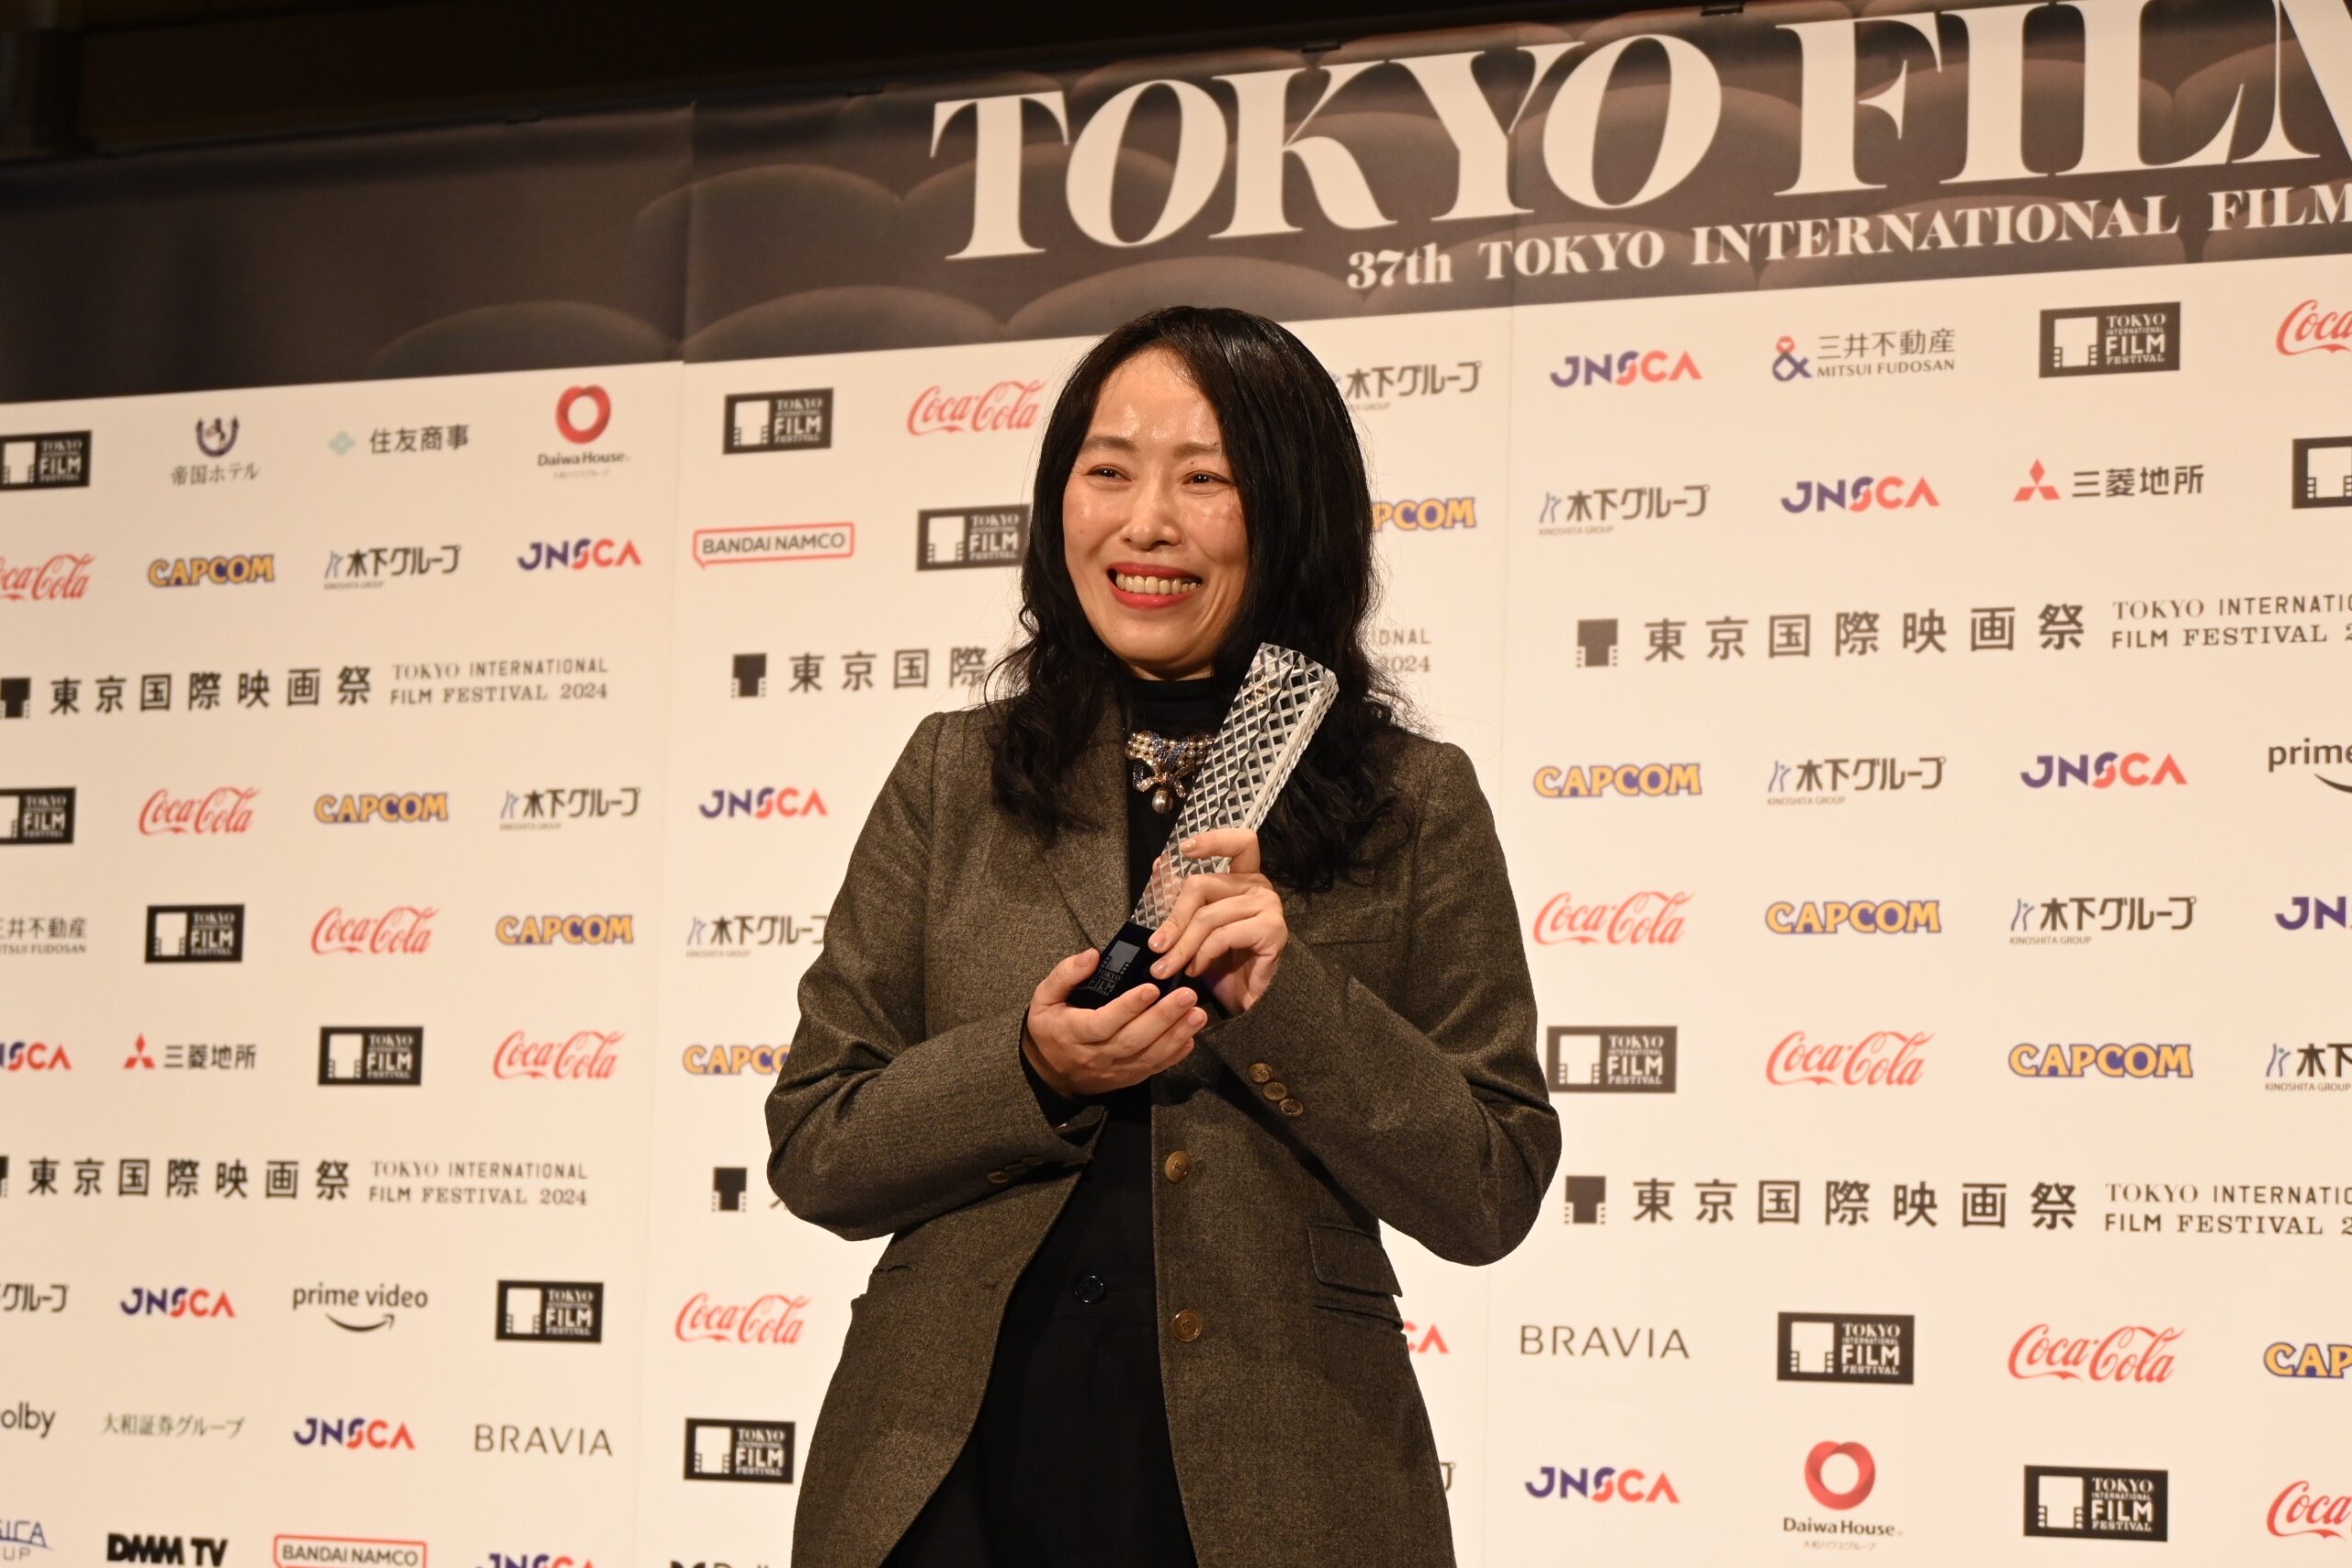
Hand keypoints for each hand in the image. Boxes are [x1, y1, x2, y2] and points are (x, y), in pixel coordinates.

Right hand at [1022, 948, 1204, 1096]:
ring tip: (1198, 1014)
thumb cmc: (1051, 1026)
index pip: (1103, 1023)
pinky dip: (1175, 1055)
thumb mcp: (1044, 997)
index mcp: (1072, 1033)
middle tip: (1188, 996)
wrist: (1052, 1072)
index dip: (1128, 1008)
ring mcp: (1114, 1070)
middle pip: (1133, 1040)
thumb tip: (1092, 955)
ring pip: (1148, 1056)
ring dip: (1176, 1035)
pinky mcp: (1128, 1078)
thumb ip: (1065, 974)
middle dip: (1163, 1018)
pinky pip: (1154, 1068)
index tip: (1151, 988)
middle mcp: (1095, 1055)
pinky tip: (1191, 1036)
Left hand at [1146, 827, 1287, 1014]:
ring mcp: (1269, 907)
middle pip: (1203, 884)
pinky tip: (1195, 970)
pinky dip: (1202, 955)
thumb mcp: (1196, 928)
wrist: (1245, 1001)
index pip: (1242, 843)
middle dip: (1173, 920)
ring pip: (1208, 915)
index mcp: (1244, 878)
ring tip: (1169, 967)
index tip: (1185, 849)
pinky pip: (1223, 935)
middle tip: (1156, 948)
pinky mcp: (1272, 930)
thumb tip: (1159, 864)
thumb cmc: (1221, 962)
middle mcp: (1260, 887)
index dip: (1214, 840)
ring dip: (1182, 946)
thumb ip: (1182, 898)